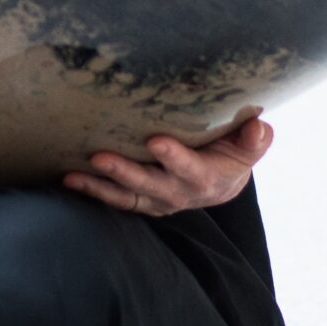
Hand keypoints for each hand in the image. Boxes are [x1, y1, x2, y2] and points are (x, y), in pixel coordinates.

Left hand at [63, 113, 271, 216]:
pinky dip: (93, 191)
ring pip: (126, 196)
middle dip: (125, 172)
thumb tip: (258, 125)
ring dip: (100, 185)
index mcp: (206, 178)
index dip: (174, 157)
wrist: (221, 181)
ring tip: (73, 174)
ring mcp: (156, 199)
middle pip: (150, 185)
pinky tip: (69, 179)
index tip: (156, 141)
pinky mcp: (140, 199)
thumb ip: (254, 139)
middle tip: (101, 156)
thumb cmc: (232, 153)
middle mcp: (178, 193)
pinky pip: (115, 199)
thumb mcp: (249, 146)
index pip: (189, 169)